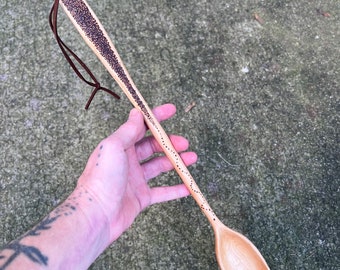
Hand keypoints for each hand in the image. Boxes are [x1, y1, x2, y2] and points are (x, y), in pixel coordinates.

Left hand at [77, 104, 196, 241]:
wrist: (96, 215)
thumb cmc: (101, 178)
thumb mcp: (114, 146)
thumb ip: (128, 130)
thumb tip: (136, 112)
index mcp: (120, 146)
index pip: (141, 127)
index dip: (156, 117)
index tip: (172, 110)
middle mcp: (128, 161)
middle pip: (153, 147)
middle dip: (170, 143)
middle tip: (184, 143)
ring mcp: (135, 180)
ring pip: (160, 167)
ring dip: (176, 162)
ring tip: (192, 158)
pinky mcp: (141, 197)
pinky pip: (162, 191)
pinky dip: (175, 189)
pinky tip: (188, 186)